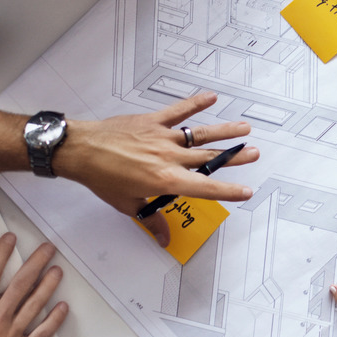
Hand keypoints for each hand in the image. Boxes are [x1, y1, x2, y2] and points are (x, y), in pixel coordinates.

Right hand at [0, 234, 67, 336]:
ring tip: (58, 271)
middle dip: (36, 262)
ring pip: (36, 304)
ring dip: (48, 285)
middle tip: (48, 248)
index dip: (2, 252)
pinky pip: (43, 334)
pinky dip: (54, 320)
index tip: (10, 239)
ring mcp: (13, 336)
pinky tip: (62, 308)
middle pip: (21, 283)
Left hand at [55, 93, 258, 247]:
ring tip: (244, 128)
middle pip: (209, 158)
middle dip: (234, 156)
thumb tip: (163, 238)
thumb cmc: (102, 178)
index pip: (205, 188)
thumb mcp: (128, 205)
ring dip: (224, 131)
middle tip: (254, 153)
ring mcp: (162, 137)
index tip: (246, 191)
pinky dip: (194, 103)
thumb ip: (151, 220)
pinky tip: (211, 97)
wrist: (82, 151)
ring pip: (200, 134)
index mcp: (165, 180)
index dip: (228, 190)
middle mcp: (169, 158)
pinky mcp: (152, 121)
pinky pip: (178, 111)